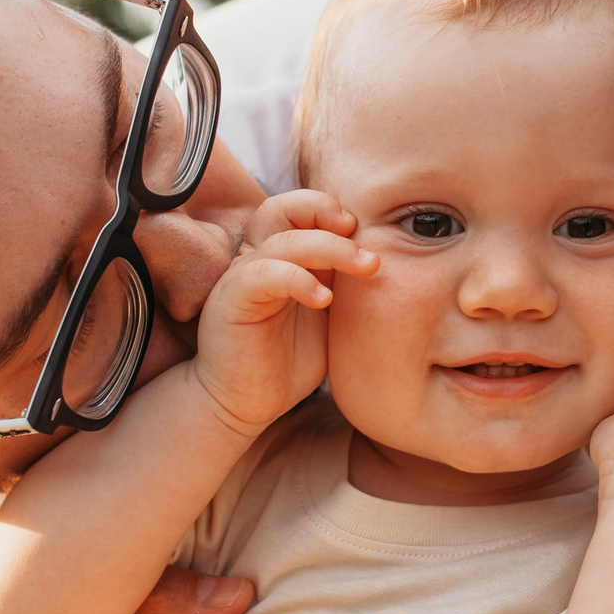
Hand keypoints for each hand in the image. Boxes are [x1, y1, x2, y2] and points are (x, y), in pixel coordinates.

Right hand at [188, 190, 377, 434]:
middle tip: (358, 233)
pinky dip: (298, 279)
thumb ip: (344, 285)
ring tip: (363, 267)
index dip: (330, 210)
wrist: (244, 404)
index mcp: (279, 257)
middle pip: (282, 208)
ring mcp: (241, 278)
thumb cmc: (288, 362)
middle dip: (322, 210)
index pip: (299, 210)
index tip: (364, 234)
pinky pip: (262, 274)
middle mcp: (256, 259)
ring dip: (328, 247)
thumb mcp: (329, 316)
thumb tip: (383, 259)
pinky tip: (324, 299)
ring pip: (280, 240)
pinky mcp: (230, 302)